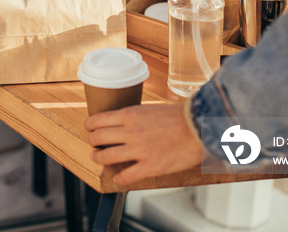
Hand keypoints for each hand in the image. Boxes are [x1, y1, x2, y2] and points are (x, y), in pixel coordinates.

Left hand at [84, 102, 201, 184]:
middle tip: (93, 144)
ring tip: (98, 158)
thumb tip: (126, 120)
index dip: (89, 126)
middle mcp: (129, 132)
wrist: (199, 127)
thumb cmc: (180, 115)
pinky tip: (118, 178)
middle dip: (92, 142)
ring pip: (106, 157)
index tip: (88, 128)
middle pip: (97, 138)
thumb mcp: (150, 109)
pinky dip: (119, 178)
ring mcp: (138, 151)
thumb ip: (135, 116)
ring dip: (98, 158)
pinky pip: (126, 176)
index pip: (98, 120)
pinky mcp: (149, 167)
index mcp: (129, 115)